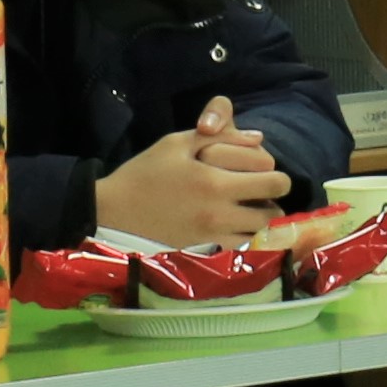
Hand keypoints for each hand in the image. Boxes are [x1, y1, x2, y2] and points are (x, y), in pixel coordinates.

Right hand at [92, 95, 290, 244]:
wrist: (113, 210)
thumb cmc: (145, 172)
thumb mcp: (177, 143)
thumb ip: (219, 136)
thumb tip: (258, 138)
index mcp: (215, 182)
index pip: (272, 180)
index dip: (272, 170)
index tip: (259, 168)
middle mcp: (219, 212)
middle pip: (273, 210)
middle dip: (272, 198)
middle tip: (259, 189)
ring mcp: (212, 235)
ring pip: (259, 233)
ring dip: (260, 219)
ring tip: (248, 206)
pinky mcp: (202, 250)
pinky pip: (239, 247)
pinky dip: (244, 236)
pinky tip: (233, 223)